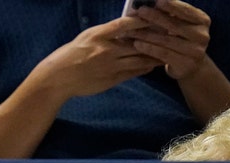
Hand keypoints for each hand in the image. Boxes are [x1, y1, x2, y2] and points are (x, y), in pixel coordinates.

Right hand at [31, 16, 162, 98]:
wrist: (59, 77)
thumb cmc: (70, 55)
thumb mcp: (86, 37)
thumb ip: (106, 33)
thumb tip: (125, 27)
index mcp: (98, 35)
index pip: (125, 24)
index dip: (141, 20)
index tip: (155, 16)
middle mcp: (106, 49)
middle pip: (137, 42)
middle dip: (155, 37)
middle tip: (170, 33)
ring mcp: (110, 65)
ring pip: (139, 58)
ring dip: (154, 55)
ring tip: (167, 51)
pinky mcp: (112, 79)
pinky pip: (133, 72)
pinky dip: (144, 68)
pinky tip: (152, 65)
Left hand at [124, 0, 210, 79]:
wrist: (190, 66)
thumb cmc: (180, 41)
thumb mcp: (180, 25)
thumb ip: (170, 14)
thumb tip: (150, 3)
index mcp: (203, 20)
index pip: (185, 10)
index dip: (171, 5)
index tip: (156, 0)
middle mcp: (203, 35)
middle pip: (175, 25)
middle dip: (155, 17)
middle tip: (140, 11)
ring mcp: (196, 51)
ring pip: (167, 40)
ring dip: (147, 34)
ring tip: (131, 29)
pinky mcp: (186, 64)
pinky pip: (164, 54)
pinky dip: (149, 48)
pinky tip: (137, 44)